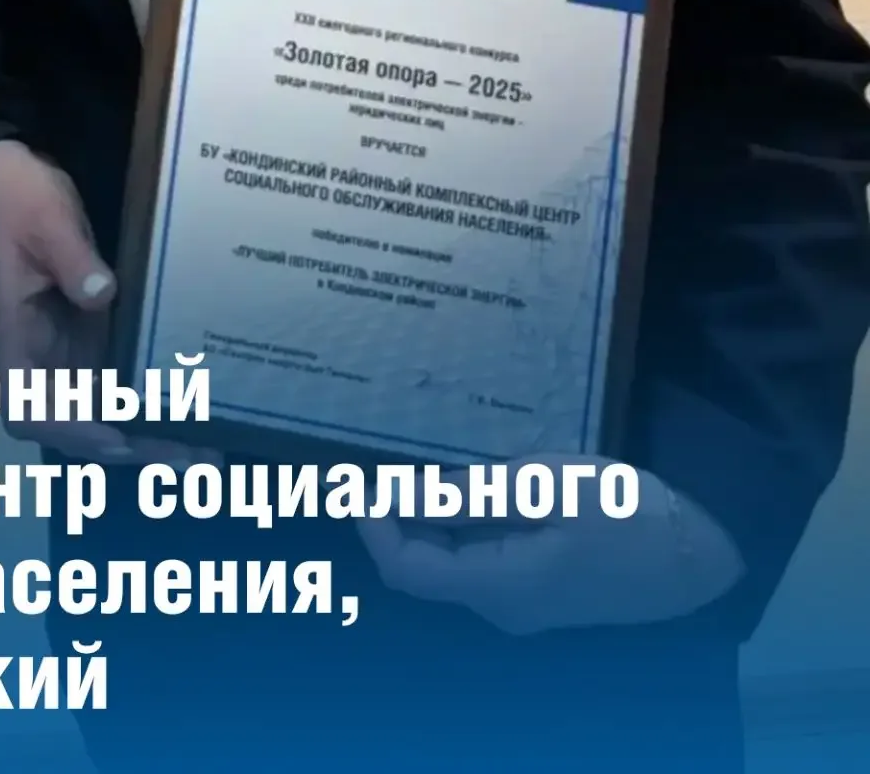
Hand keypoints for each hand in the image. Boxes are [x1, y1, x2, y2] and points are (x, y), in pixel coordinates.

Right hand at [0, 140, 195, 465]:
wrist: (14, 172)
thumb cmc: (19, 196)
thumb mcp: (41, 216)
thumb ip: (70, 256)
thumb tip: (102, 295)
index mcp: (16, 331)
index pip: (25, 404)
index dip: (66, 430)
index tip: (114, 435)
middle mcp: (42, 352)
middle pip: (75, 422)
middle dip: (129, 447)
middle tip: (189, 460)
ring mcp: (70, 346)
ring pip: (102, 408)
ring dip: (147, 433)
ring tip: (206, 449)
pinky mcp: (94, 332)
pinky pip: (120, 378)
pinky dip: (152, 398)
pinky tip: (196, 404)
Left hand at [355, 460, 745, 634]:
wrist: (699, 549)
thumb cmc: (624, 515)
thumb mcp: (545, 489)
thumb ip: (472, 494)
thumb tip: (404, 492)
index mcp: (498, 587)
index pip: (407, 569)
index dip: (373, 524)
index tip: (356, 475)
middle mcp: (500, 601)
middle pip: (422, 562)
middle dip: (392, 513)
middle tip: (374, 454)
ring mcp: (521, 593)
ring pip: (449, 554)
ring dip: (424, 511)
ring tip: (409, 454)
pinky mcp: (539, 576)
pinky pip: (478, 548)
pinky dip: (456, 514)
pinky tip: (458, 474)